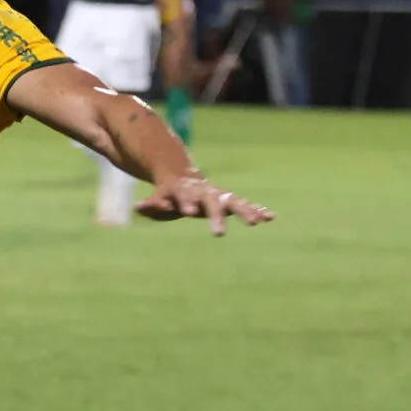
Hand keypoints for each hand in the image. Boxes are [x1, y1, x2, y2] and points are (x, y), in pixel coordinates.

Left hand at [135, 172, 273, 235]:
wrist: (182, 175)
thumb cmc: (167, 194)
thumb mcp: (157, 198)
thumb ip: (151, 204)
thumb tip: (139, 207)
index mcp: (183, 190)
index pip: (183, 196)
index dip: (185, 203)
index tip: (188, 212)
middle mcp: (204, 191)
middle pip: (212, 202)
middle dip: (217, 217)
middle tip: (220, 235)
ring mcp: (218, 194)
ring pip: (233, 201)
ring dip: (245, 211)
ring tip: (258, 222)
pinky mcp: (228, 199)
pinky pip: (244, 204)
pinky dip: (256, 209)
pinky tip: (270, 217)